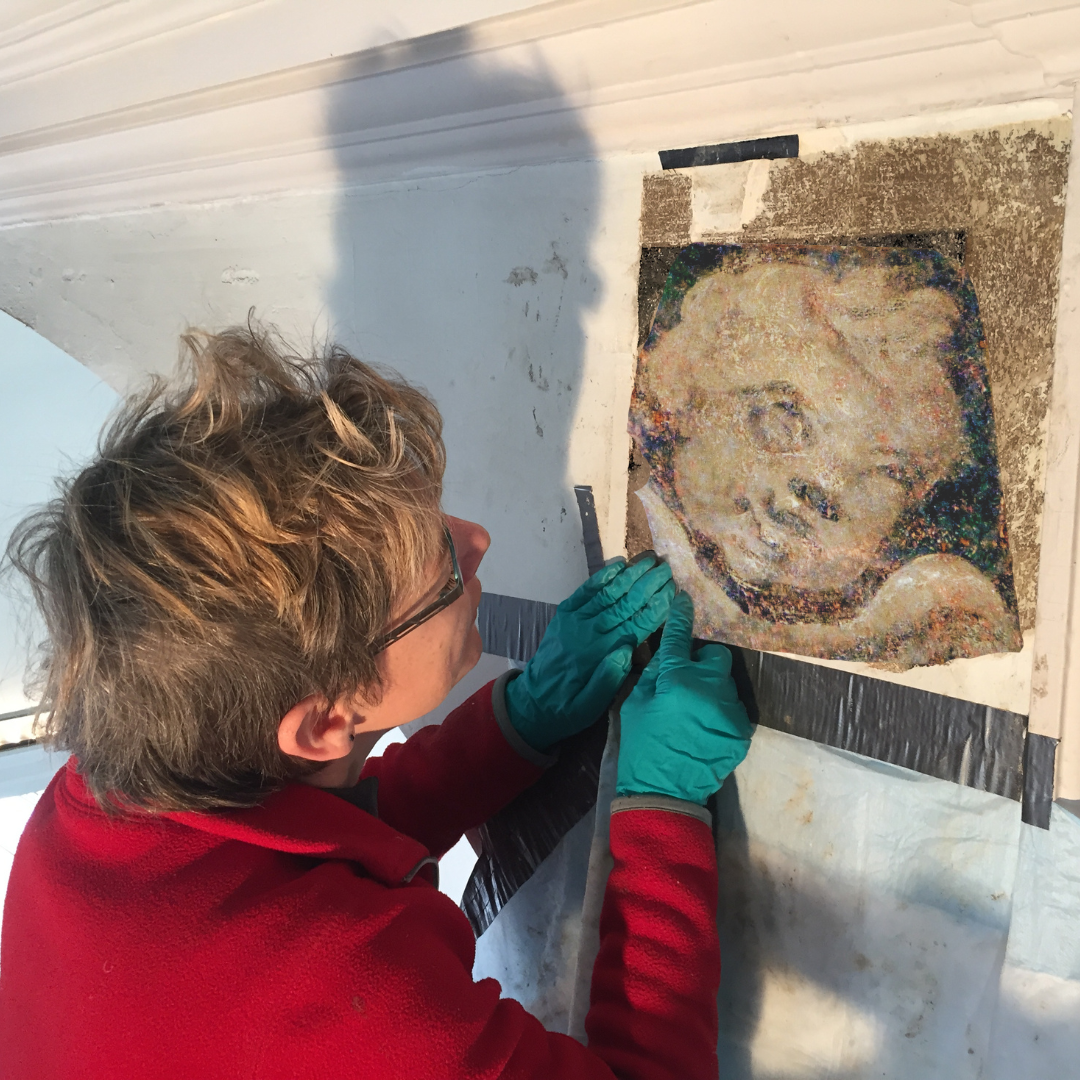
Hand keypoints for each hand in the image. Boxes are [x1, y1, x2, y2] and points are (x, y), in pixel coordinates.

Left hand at [505, 555, 675, 751]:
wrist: (531, 703)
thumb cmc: (567, 708)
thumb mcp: (589, 706)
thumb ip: (608, 679)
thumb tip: (628, 649)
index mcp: (599, 654)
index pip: (635, 625)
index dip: (656, 607)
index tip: (673, 590)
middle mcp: (588, 632)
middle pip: (625, 603)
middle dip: (648, 584)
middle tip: (667, 567)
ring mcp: (575, 620)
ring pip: (608, 593)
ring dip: (630, 575)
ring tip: (650, 559)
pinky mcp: (564, 615)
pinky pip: (586, 591)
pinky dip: (602, 576)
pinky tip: (618, 564)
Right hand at [616, 591, 751, 804]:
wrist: (663, 793)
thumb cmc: (641, 746)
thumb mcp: (634, 704)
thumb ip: (654, 673)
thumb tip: (667, 650)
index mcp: (677, 680)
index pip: (680, 637)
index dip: (681, 616)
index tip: (684, 599)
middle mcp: (710, 689)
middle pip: (716, 656)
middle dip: (703, 663)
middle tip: (686, 681)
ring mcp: (730, 710)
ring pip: (726, 682)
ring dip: (712, 689)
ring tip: (693, 712)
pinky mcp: (742, 730)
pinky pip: (732, 708)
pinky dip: (719, 712)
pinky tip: (703, 729)